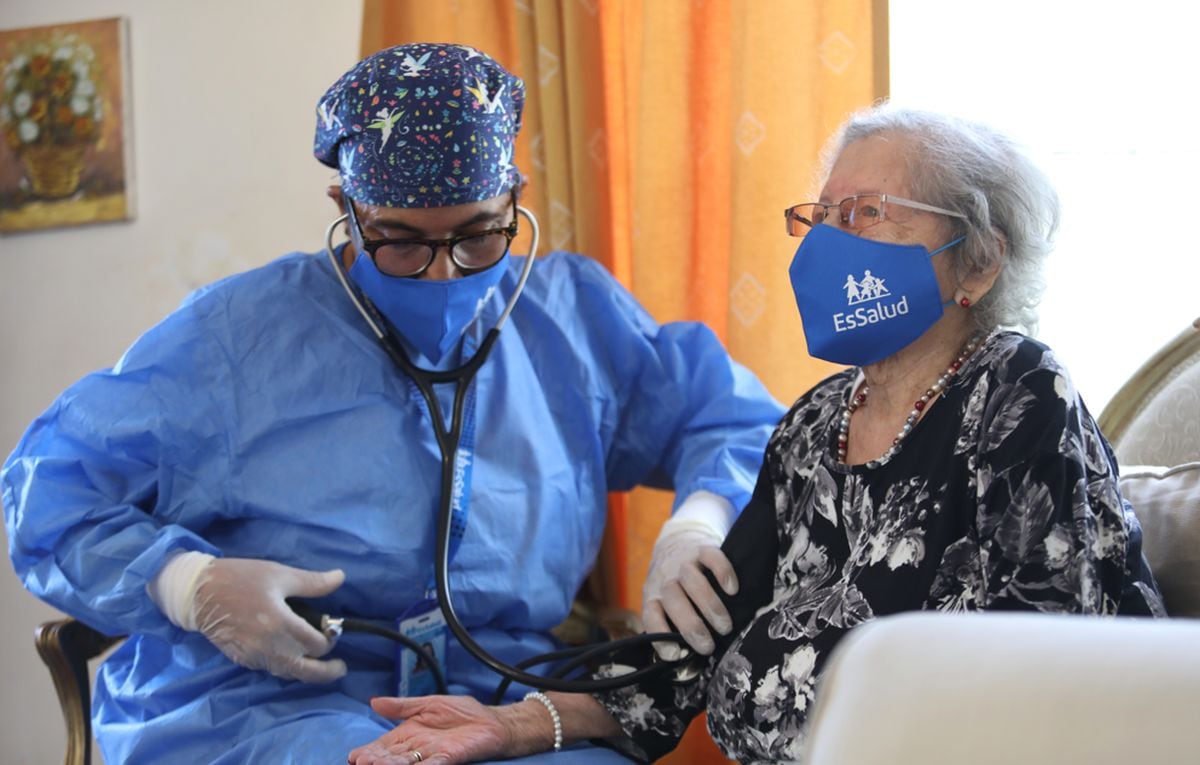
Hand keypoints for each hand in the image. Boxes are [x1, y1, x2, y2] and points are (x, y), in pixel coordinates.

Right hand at [191, 557, 346, 682]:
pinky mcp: (242, 659)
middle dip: (326, 671)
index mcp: (280, 625)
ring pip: (288, 673)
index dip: (329, 639)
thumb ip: (312, 582)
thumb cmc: (240, 579)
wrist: (197, 593)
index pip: (316, 645)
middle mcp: (269, 647)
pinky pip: (271, 669)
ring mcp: (254, 656)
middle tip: (339, 668)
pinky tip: (292, 658)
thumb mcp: (279, 574)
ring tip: (319, 665)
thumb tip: (340, 578)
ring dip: (305, 671)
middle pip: (306, 671)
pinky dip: (286, 667)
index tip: (332, 631)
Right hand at [348, 696, 507, 764]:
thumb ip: (403, 706)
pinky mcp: (450, 758)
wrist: (491, 721)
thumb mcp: (428, 704)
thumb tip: (374, 701)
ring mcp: (432, 755)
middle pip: (391, 758)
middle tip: (362, 763)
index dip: (370, 751)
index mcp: (409, 734)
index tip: (355, 756)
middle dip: (376, 761)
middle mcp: (417, 748)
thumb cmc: (461, 713)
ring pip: (407, 764)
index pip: (383, 746)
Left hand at [642, 526, 737, 657]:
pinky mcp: (701, 548)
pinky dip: (723, 572)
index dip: (660, 635)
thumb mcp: (664, 601)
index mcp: (653, 595)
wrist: (676, 541)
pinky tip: (732, 589)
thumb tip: (685, 658)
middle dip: (692, 627)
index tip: (676, 655)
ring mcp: (683, 562)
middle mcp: (665, 579)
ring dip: (710, 606)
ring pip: (692, 581)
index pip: (650, 615)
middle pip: (674, 600)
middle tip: (708, 646)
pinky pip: (711, 557)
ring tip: (725, 626)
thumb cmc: (674, 583)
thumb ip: (672, 623)